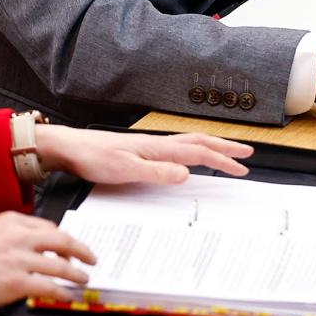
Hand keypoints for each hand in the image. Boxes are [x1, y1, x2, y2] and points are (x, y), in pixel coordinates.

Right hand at [0, 211, 95, 315]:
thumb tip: (38, 247)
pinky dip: (64, 291)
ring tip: (83, 278)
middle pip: (62, 239)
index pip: (48, 225)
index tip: (73, 244)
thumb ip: (14, 236)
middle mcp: (18, 236)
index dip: (65, 237)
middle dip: (81, 249)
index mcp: (11, 220)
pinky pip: (50, 286)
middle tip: (91, 257)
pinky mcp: (17, 282)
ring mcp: (19, 259)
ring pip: (60, 264)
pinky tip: (68, 294)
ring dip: (77, 273)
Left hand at [36, 125, 252, 183]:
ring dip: (210, 147)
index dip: (222, 160)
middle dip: (224, 148)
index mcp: (156, 147)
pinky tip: (189, 157)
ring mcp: (148, 146)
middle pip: (198, 142)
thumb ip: (156, 172)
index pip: (198, 152)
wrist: (69, 147)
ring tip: (226, 153)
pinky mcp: (140, 151)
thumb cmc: (92, 157)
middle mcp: (156, 144)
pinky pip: (176, 148)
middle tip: (246, 154)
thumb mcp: (125, 169)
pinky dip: (192, 150)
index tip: (242, 168)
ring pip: (188, 143)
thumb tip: (186, 173)